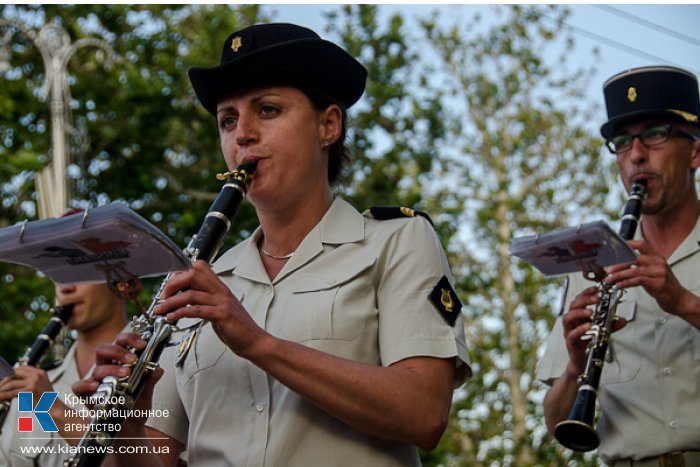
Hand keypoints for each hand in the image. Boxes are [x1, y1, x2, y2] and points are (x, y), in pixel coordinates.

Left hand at [0, 365, 52, 400]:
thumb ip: (28, 381)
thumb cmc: (45, 399)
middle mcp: (37, 375)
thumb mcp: (39, 385)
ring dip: (2, 389)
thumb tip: (12, 382)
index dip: (12, 373)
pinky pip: (12, 392)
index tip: (5, 378)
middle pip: (15, 373)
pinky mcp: (30, 390)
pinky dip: (3, 395)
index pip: (22, 368)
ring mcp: (34, 382)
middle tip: (0, 386)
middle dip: (5, 380)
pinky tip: (0, 397)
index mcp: (40, 372)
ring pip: (12, 383)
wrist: (53, 407)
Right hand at [71, 332, 160, 433]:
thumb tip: (158, 368)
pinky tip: (96, 386)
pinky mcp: (87, 396)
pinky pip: (79, 387)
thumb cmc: (135, 406)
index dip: (130, 339)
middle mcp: (106, 368)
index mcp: (120, 362)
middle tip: (132, 359)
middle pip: (104, 349)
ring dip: (111, 369)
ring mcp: (96, 381)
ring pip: (96, 368)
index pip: (120, 342)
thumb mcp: (146, 392)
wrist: (129, 428)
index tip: (142, 344)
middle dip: (118, 351)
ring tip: (126, 374)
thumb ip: (151, 379)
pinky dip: (86, 385)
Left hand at [153, 260, 267, 358]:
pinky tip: (172, 318)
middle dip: (172, 283)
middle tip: (162, 295)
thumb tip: (185, 300)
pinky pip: (197, 310)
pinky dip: (181, 313)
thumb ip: (205, 303)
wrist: (254, 342)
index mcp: (220, 288)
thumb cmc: (237, 328)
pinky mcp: (222, 315)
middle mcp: (221, 291)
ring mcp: (222, 302)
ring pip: (191, 293)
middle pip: (193, 274)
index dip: (180, 273)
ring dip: (171, 301)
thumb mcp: (219, 310)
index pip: (199, 268)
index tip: (169, 286)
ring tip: (160, 309)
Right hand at [561, 285, 626, 377]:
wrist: (584, 363)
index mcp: (578, 318)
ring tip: (590, 312)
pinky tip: (589, 327)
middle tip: (596, 299)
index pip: (579, 300)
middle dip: (584, 300)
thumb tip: (622, 319)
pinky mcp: (571, 344)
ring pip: (567, 318)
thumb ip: (611, 325)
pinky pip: (572, 335)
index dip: (586, 293)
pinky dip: (580, 330)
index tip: (596, 289)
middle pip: (572, 306)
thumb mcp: (603, 332)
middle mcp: (572, 323)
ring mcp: (569, 332)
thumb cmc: (590, 345)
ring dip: (578, 313)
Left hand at [605, 239, 687, 315]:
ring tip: (609, 279)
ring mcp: (659, 272)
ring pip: (634, 270)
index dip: (626, 244)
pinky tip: (619, 285)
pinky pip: (638, 280)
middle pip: (634, 257)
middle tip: (607, 269)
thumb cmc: (663, 286)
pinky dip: (626, 283)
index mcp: (657, 256)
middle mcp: (658, 262)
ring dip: (619, 275)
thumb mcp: (651, 272)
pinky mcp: (659, 283)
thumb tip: (619, 265)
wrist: (679, 299)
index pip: (641, 244)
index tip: (614, 248)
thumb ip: (638, 267)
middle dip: (618, 264)